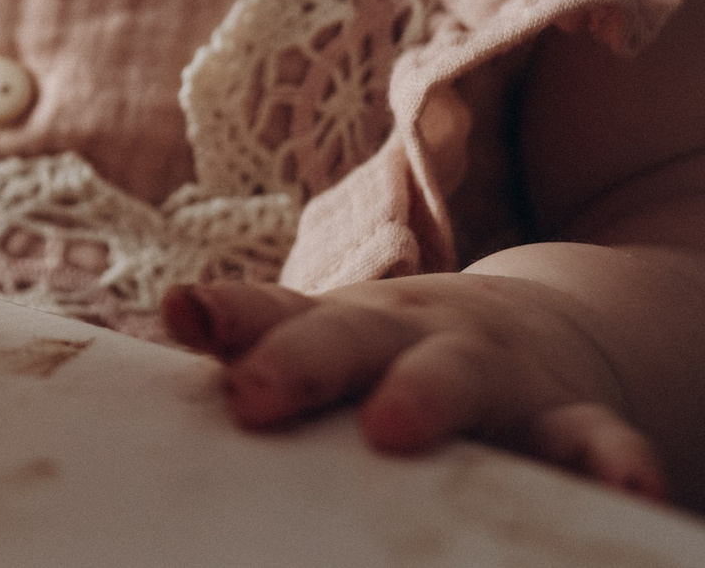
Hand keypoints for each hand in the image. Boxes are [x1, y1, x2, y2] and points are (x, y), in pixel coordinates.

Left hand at [164, 273, 668, 499]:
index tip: (183, 314)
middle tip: (254, 393)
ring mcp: (490, 370)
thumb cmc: (386, 349)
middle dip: (301, 359)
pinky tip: (625, 489)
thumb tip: (175, 312)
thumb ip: (252, 332)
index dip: (229, 314)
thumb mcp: (324, 335)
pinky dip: (609, 458)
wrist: (529, 331)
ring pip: (457, 376)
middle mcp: (408, 335)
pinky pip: (592, 436)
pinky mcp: (566, 416)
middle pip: (349, 335)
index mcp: (340, 321)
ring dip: (424, 395)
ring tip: (391, 428)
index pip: (274, 310)